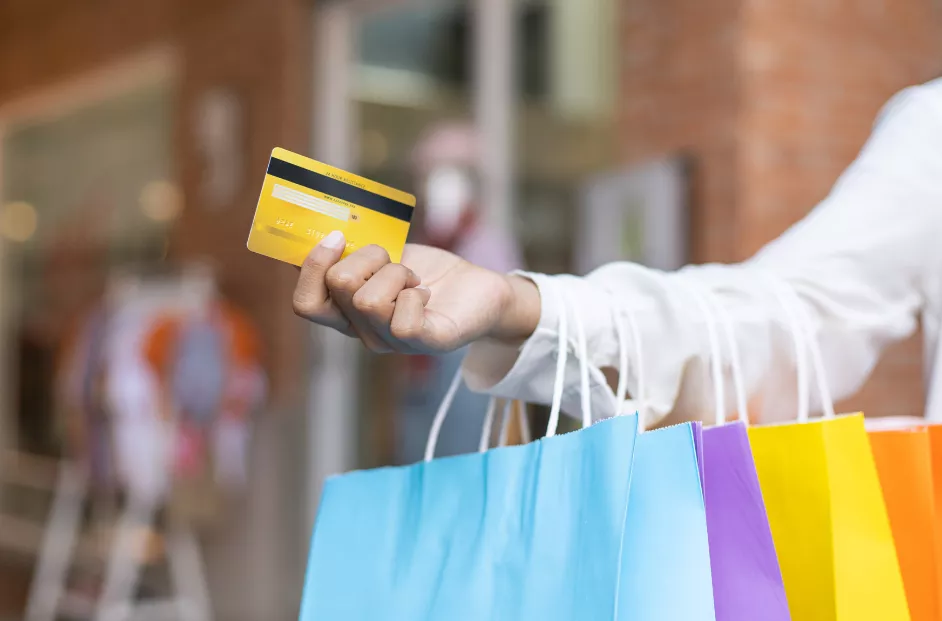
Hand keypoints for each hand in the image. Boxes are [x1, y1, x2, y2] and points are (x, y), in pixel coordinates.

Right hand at [292, 231, 539, 353]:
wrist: (480, 287)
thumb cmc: (429, 271)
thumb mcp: (384, 257)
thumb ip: (352, 253)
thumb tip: (318, 230)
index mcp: (348, 313)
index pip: (306, 304)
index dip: (313, 266)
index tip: (337, 237)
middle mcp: (365, 333)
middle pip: (339, 286)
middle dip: (368, 256)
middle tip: (395, 263)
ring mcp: (393, 342)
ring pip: (368, 300)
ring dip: (396, 273)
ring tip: (414, 279)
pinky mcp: (426, 343)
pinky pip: (401, 322)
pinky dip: (414, 295)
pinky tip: (426, 294)